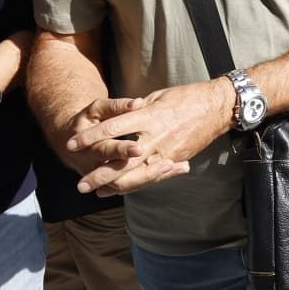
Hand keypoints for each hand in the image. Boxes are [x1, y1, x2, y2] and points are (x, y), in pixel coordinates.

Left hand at [67, 80, 234, 194]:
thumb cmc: (186, 97)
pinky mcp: (176, 158)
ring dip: (115, 186)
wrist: (217, 106)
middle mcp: (156, 136)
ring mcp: (167, 150)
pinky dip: (136, 184)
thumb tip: (118, 119)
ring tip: (97, 192)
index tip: (71, 144)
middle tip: (80, 185)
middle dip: (100, 175)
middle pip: (122, 161)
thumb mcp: (157, 97)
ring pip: (137, 174)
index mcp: (148, 116)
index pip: (112, 128)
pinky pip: (152, 175)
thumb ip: (136, 111)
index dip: (90, 137)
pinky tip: (120, 189)